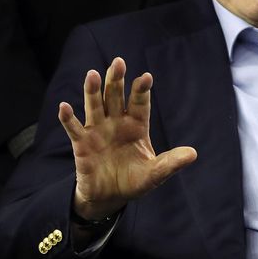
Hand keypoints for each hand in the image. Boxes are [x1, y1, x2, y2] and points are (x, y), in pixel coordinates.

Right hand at [60, 57, 196, 220]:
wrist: (109, 196)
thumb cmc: (133, 181)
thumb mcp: (154, 174)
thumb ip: (170, 163)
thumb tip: (193, 154)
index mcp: (136, 125)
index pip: (139, 103)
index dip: (141, 90)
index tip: (146, 77)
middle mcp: (116, 122)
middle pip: (115, 97)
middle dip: (116, 80)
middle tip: (118, 62)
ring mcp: (97, 131)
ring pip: (94, 106)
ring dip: (93, 91)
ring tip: (93, 74)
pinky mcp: (81, 144)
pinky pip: (73, 128)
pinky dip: (68, 118)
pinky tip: (64, 106)